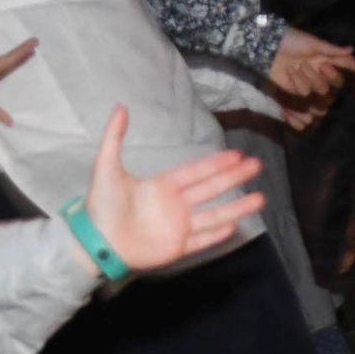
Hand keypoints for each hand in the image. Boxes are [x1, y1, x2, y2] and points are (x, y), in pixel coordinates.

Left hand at [81, 106, 264, 269]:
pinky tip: (235, 226)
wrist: (94, 241)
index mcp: (163, 185)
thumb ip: (115, 137)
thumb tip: (120, 105)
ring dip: (236, 207)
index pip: (196, 171)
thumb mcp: (106, 166)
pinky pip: (201, 240)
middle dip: (234, 177)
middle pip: (211, 189)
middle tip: (257, 166)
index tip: (237, 154)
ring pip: (213, 214)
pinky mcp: (175, 248)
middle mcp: (175, 205)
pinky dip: (217, 234)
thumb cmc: (101, 205)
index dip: (216, 163)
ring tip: (260, 198)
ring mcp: (177, 227)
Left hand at [267, 27, 354, 98]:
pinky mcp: (297, 89)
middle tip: (322, 66)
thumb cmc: (291, 41)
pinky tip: (290, 74)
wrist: (269, 48)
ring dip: (310, 79)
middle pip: (335, 81)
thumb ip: (332, 49)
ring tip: (298, 67)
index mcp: (325, 56)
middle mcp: (320, 69)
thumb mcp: (313, 42)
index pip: (345, 63)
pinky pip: (304, 93)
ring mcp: (309, 80)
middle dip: (329, 76)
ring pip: (321, 89)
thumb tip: (352, 49)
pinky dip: (297, 83)